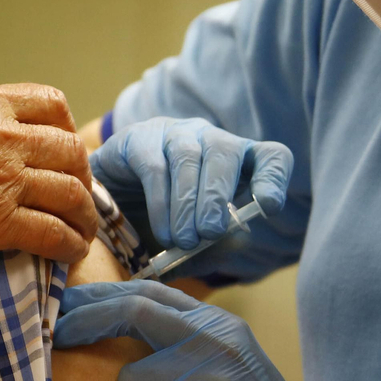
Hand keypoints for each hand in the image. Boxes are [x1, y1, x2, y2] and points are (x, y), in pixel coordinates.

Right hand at [0, 83, 95, 262]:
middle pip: (70, 151)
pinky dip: (69, 245)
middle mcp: (3, 136)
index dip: (65, 130)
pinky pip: (52, 233)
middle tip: (79, 196)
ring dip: (85, 216)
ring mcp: (3, 179)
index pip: (51, 104)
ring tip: (84, 232)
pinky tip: (69, 253)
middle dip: (82, 176)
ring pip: (72, 194)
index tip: (64, 150)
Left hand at [53, 280, 341, 380]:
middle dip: (85, 321)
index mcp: (220, 324)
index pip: (149, 291)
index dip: (101, 296)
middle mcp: (217, 339)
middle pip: (133, 311)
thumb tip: (118, 319)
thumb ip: (183, 339)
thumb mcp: (227, 364)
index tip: (67, 305)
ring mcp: (213, 375)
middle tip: (55, 334)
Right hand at [91, 118, 292, 249]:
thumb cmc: (162, 226)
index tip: (269, 206)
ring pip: (188, 158)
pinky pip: (153, 166)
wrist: (107, 211)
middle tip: (209, 232)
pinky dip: (160, 203)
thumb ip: (218, 246)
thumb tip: (238, 238)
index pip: (270, 156)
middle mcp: (207, 139)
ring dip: (187, 203)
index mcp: (236, 162)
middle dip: (218, 196)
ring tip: (183, 241)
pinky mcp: (137, 138)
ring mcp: (172, 134)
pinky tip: (161, 232)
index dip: (274, 177)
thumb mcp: (195, 242)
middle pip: (225, 152)